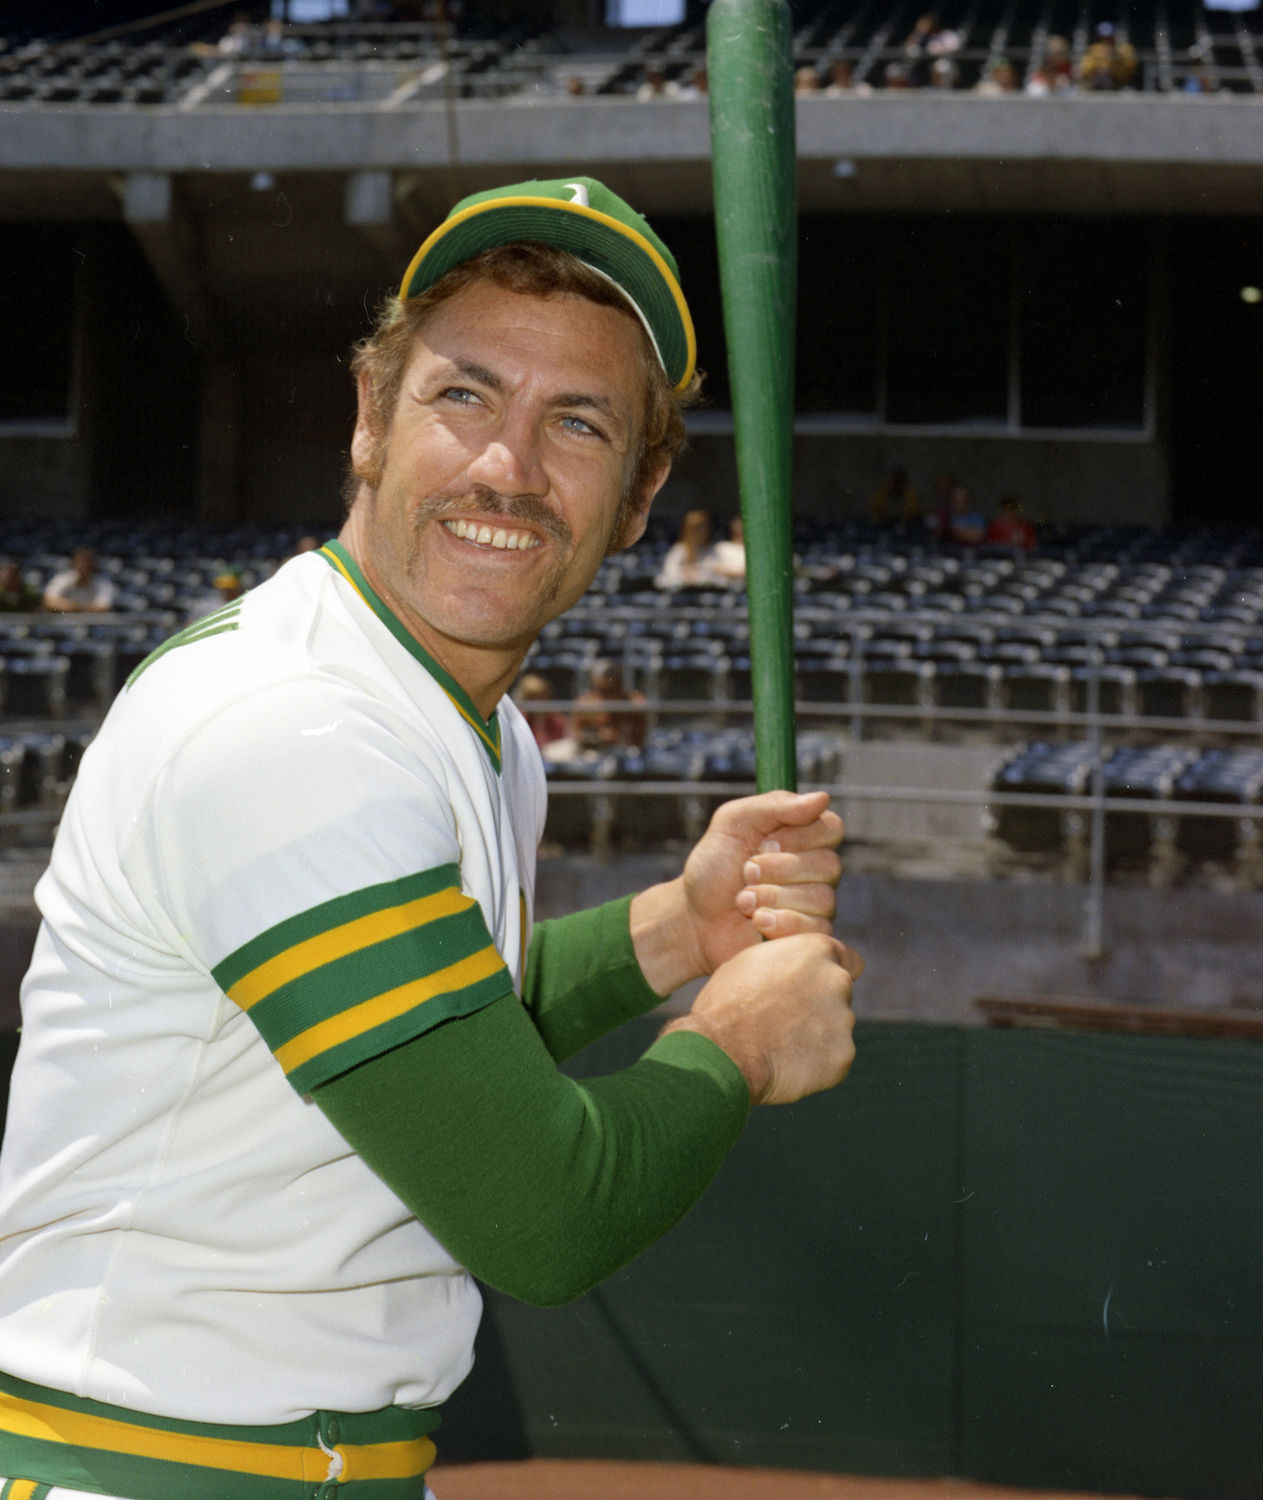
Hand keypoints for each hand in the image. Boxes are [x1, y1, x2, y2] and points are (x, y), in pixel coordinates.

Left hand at [631, 790, 845, 995]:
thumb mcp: (732, 822)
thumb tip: (823, 798)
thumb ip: (775, 806)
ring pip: (822, 899)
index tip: (763, 843)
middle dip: (778, 869)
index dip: (800, 837)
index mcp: (803, 837)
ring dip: (773, 897)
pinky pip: (817, 930)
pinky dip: (781, 923)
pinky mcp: (808, 937)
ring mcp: (815, 905)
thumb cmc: (713, 866)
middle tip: (745, 872)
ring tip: (743, 900)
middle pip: (829, 865)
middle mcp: (815, 870)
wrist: (693, 916)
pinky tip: (757, 920)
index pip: (832, 828)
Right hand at [660, 932, 862, 1105]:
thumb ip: (787, 961)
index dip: (827, 973)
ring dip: (816, 1036)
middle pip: (838, 993)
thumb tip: (793, 970)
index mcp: (818, 950)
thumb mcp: (752, 961)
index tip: (812, 987)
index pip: (845, 957)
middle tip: (786, 1020)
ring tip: (779, 1045)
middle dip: (820, 1005)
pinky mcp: (842, 1056)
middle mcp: (837, 980)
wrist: (722, 1051)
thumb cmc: (727, 1003)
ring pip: (835, 1028)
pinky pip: (832, 1058)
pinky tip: (786, 1064)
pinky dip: (815, 1064)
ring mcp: (844, 1020)